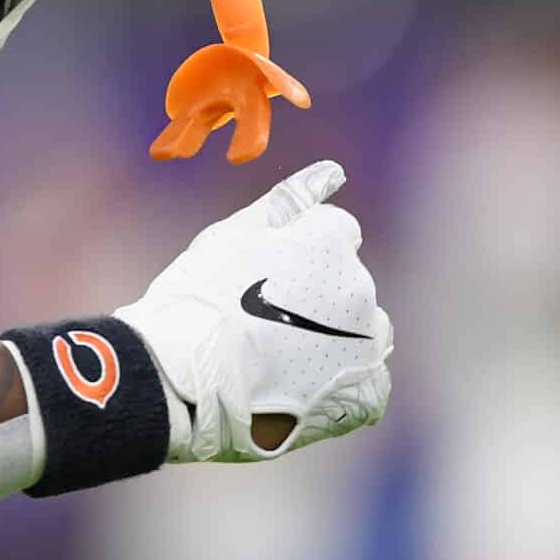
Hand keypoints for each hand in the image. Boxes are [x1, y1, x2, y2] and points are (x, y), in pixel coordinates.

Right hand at [117, 161, 392, 461]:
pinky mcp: (364, 388)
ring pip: (363, 329)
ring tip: (281, 356)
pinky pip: (371, 380)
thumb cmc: (202, 295)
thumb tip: (333, 171)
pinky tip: (305, 383)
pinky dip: (345, 380)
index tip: (267, 275)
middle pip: (347, 282)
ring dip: (336, 336)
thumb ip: (290, 198)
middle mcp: (359, 284)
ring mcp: (365, 339)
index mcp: (332, 238)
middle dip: (317, 294)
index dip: (299, 253)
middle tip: (264, 318)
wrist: (188, 374)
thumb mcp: (236, 232)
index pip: (336, 233)